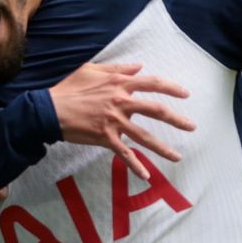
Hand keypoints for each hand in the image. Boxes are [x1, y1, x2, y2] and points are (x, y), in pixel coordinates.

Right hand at [48, 63, 194, 178]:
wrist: (50, 109)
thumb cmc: (69, 87)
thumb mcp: (93, 69)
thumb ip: (119, 68)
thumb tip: (139, 66)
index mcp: (120, 84)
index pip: (152, 83)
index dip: (171, 88)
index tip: (185, 94)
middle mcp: (121, 102)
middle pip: (156, 110)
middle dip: (177, 119)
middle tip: (191, 127)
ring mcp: (114, 122)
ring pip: (144, 136)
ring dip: (163, 148)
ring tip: (178, 157)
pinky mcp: (105, 138)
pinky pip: (124, 154)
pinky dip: (135, 166)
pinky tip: (146, 176)